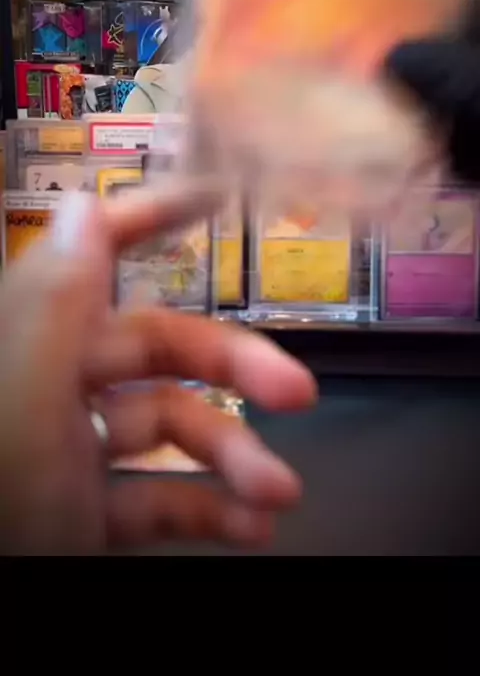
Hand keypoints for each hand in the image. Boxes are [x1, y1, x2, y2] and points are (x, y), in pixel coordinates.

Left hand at [0, 185, 316, 554]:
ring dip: (233, 454)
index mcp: (30, 338)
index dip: (152, 212)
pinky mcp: (86, 509)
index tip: (217, 195)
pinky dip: (209, 506)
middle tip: (294, 391)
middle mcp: (51, 381)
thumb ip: (50, 306)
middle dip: (233, 367)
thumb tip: (82, 207)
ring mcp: (71, 447)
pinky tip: (250, 523)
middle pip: (159, 345)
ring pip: (169, 425)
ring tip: (275, 492)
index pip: (90, 247)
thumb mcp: (21, 408)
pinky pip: (158, 495)